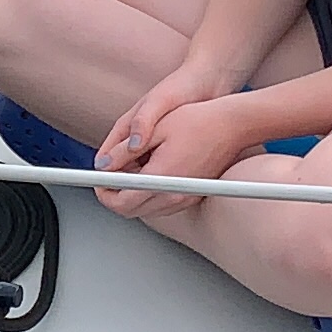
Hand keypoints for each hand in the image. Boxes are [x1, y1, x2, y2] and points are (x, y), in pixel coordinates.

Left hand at [94, 74, 255, 219]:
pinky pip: (161, 204)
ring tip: (130, 168)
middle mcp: (174, 195)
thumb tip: (103, 165)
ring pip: (145, 210)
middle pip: (130, 211)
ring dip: (131, 195)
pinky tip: (149, 171)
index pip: (121, 201)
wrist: (234, 125)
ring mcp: (185, 198)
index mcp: (162, 178)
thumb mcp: (154, 129)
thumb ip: (123, 151)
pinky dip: (148, 194)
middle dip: (114, 195)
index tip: (98, 181)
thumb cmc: (199, 121)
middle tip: (109, 175)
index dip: (103, 192)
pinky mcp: (193, 196)